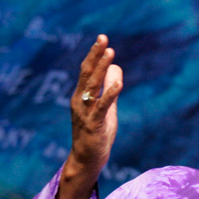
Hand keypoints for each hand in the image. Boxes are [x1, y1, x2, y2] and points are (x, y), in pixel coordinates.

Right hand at [68, 34, 122, 177]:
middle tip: (103, 38)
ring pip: (92, 87)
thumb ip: (110, 88)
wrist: (87, 160)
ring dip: (101, 68)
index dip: (94, 55)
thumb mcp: (106, 108)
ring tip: (110, 53)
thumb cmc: (96, 133)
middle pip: (87, 74)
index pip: (87, 71)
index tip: (102, 39)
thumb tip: (116, 67)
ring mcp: (85, 113)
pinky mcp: (93, 125)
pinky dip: (110, 94)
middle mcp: (80, 101)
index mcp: (81, 96)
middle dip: (95, 55)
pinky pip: (102, 107)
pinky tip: (118, 84)